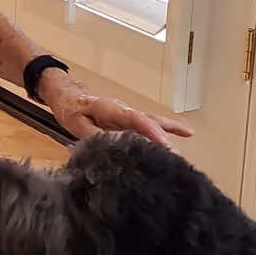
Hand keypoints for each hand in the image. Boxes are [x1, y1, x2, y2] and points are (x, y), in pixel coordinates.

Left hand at [40, 72, 192, 149]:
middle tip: (175, 158)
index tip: (163, 144)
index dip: (150, 131)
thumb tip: (109, 147)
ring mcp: (130, 114)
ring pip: (154, 123)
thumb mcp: (76, 124)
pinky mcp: (131, 120)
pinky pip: (152, 125)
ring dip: (169, 137)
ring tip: (181, 153)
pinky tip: (186, 134)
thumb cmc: (72, 109)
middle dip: (163, 139)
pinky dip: (169, 129)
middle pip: (149, 123)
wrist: (69, 96)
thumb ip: (93, 135)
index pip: (135, 119)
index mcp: (111, 108)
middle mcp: (125, 110)